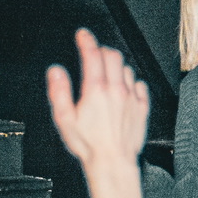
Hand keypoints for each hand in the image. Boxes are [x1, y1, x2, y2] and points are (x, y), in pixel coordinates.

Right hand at [47, 29, 150, 173]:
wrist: (113, 162)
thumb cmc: (89, 145)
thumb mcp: (64, 119)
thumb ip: (59, 92)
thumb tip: (56, 71)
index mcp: (96, 90)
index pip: (92, 55)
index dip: (86, 40)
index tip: (83, 35)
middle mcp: (116, 90)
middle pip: (113, 56)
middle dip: (102, 50)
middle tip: (94, 53)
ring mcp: (131, 98)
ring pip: (127, 69)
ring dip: (116, 66)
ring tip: (107, 73)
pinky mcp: (142, 108)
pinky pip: (140, 85)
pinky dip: (131, 82)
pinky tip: (124, 88)